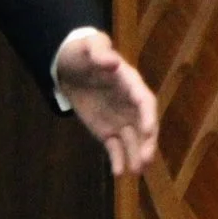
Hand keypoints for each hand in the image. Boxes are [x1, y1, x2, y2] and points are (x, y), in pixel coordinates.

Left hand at [54, 31, 158, 176]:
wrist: (68, 66)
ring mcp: (120, 119)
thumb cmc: (83, 52)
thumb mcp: (90, 45)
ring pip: (132, 141)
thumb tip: (113, 63)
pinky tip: (118, 173)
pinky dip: (117, 160)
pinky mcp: (107, 131)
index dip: (148, 116)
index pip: (145, 101)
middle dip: (147, 143)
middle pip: (144, 126)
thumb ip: (100, 52)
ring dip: (136, 156)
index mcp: (131, 83)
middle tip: (146, 160)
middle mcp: (130, 105)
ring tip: (136, 171)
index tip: (149, 130)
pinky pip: (115, 148)